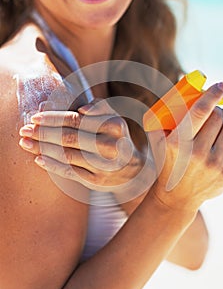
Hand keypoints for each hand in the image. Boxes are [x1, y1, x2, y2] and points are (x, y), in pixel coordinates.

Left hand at [19, 99, 153, 194]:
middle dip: (43, 133)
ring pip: (67, 155)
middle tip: (24, 129)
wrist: (133, 169)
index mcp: (114, 125)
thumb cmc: (116, 138)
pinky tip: (38, 159)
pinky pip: (70, 172)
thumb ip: (98, 107)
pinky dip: (53, 165)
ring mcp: (104, 165)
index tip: (35, 116)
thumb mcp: (113, 118)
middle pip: (69, 137)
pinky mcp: (97, 181)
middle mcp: (111, 146)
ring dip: (42, 148)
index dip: (53, 118)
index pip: (77, 120)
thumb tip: (78, 108)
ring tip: (25, 143)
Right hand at [148, 82, 222, 211]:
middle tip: (219, 108)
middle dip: (221, 108)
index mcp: (178, 143)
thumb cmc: (166, 163)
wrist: (176, 196)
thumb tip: (171, 96)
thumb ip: (158, 118)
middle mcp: (196, 153)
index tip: (221, 85)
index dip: (213, 95)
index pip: (201, 111)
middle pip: (218, 118)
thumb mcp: (156, 141)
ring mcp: (213, 165)